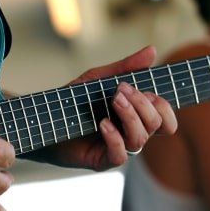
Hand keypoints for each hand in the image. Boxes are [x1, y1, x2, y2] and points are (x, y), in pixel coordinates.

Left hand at [34, 46, 176, 170]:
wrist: (43, 119)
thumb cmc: (72, 101)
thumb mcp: (99, 79)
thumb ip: (125, 67)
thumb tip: (152, 50)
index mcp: (136, 117)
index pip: (166, 118)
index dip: (162, 105)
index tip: (143, 89)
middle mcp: (131, 133)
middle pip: (158, 125)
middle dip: (143, 105)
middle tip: (120, 91)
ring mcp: (119, 148)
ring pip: (141, 139)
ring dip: (130, 116)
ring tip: (113, 101)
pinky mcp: (103, 160)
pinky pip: (121, 155)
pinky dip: (115, 138)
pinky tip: (103, 124)